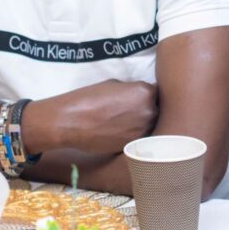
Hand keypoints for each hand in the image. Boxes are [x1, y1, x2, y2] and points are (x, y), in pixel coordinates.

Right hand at [36, 79, 158, 154]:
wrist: (71, 122)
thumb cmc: (89, 98)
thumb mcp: (113, 84)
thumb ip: (131, 89)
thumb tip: (137, 95)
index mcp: (146, 92)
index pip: (157, 92)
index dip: (148, 96)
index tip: (140, 98)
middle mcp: (150, 112)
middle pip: (156, 110)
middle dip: (147, 110)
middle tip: (131, 111)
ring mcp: (143, 130)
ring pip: (149, 125)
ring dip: (141, 124)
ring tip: (123, 122)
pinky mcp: (134, 145)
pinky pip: (139, 138)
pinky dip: (132, 135)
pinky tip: (118, 132)